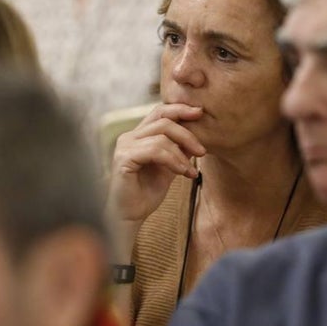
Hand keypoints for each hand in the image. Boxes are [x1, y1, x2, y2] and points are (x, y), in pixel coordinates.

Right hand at [109, 103, 205, 225]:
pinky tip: (182, 173)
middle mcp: (129, 136)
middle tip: (202, 151)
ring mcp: (125, 146)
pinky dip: (173, 160)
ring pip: (161, 135)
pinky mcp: (124, 158)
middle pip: (163, 120)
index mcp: (138, 135)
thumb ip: (179, 150)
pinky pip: (155, 150)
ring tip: (190, 170)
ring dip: (181, 153)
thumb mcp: (169, 167)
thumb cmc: (147, 193)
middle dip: (187, 134)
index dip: (180, 109)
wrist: (129, 216)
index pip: (160, 112)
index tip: (200, 113)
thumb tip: (198, 135)